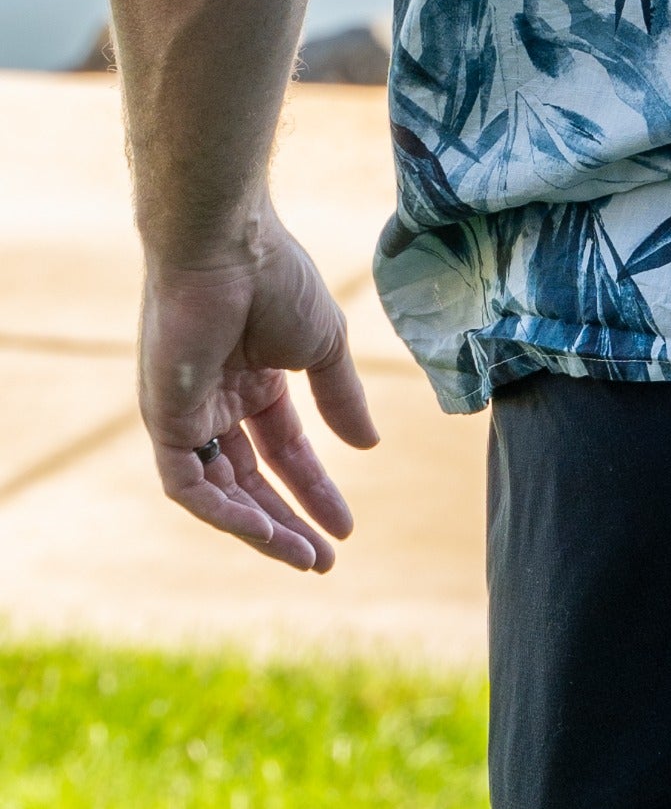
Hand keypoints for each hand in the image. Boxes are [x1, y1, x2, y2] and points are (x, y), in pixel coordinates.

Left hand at [138, 215, 380, 572]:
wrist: (229, 249)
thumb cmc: (276, 280)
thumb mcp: (324, 349)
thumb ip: (342, 399)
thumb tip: (368, 446)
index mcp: (252, 379)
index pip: (283, 449)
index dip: (315, 488)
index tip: (346, 526)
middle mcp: (215, 400)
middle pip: (250, 479)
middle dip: (288, 520)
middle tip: (324, 560)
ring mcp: (187, 412)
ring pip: (219, 492)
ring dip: (261, 528)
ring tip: (305, 556)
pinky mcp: (165, 420)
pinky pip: (190, 485)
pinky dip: (226, 514)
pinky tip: (266, 533)